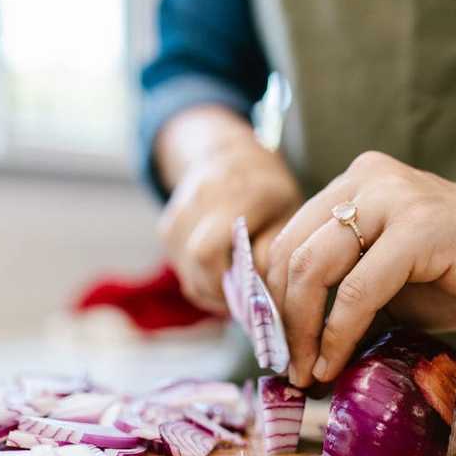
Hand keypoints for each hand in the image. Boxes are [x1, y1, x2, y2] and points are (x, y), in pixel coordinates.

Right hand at [156, 109, 301, 312]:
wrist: (228, 155)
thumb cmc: (269, 193)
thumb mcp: (288, 216)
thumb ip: (272, 253)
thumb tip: (255, 295)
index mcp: (239, 192)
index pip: (209, 251)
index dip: (226, 284)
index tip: (252, 300)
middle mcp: (202, 195)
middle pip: (195, 262)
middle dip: (220, 290)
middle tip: (245, 301)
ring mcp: (179, 209)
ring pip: (185, 270)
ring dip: (210, 288)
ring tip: (235, 288)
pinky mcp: (166, 226)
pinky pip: (179, 267)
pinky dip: (199, 280)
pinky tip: (220, 275)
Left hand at [266, 151, 455, 386]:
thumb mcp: (387, 280)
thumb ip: (341, 294)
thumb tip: (291, 349)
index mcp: (355, 183)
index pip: (288, 240)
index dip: (273, 298)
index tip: (279, 347)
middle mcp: (368, 179)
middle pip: (292, 254)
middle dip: (283, 320)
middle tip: (290, 367)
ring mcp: (394, 198)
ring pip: (314, 268)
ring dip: (304, 330)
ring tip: (309, 372)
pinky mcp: (420, 228)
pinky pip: (358, 289)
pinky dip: (339, 333)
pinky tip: (336, 362)